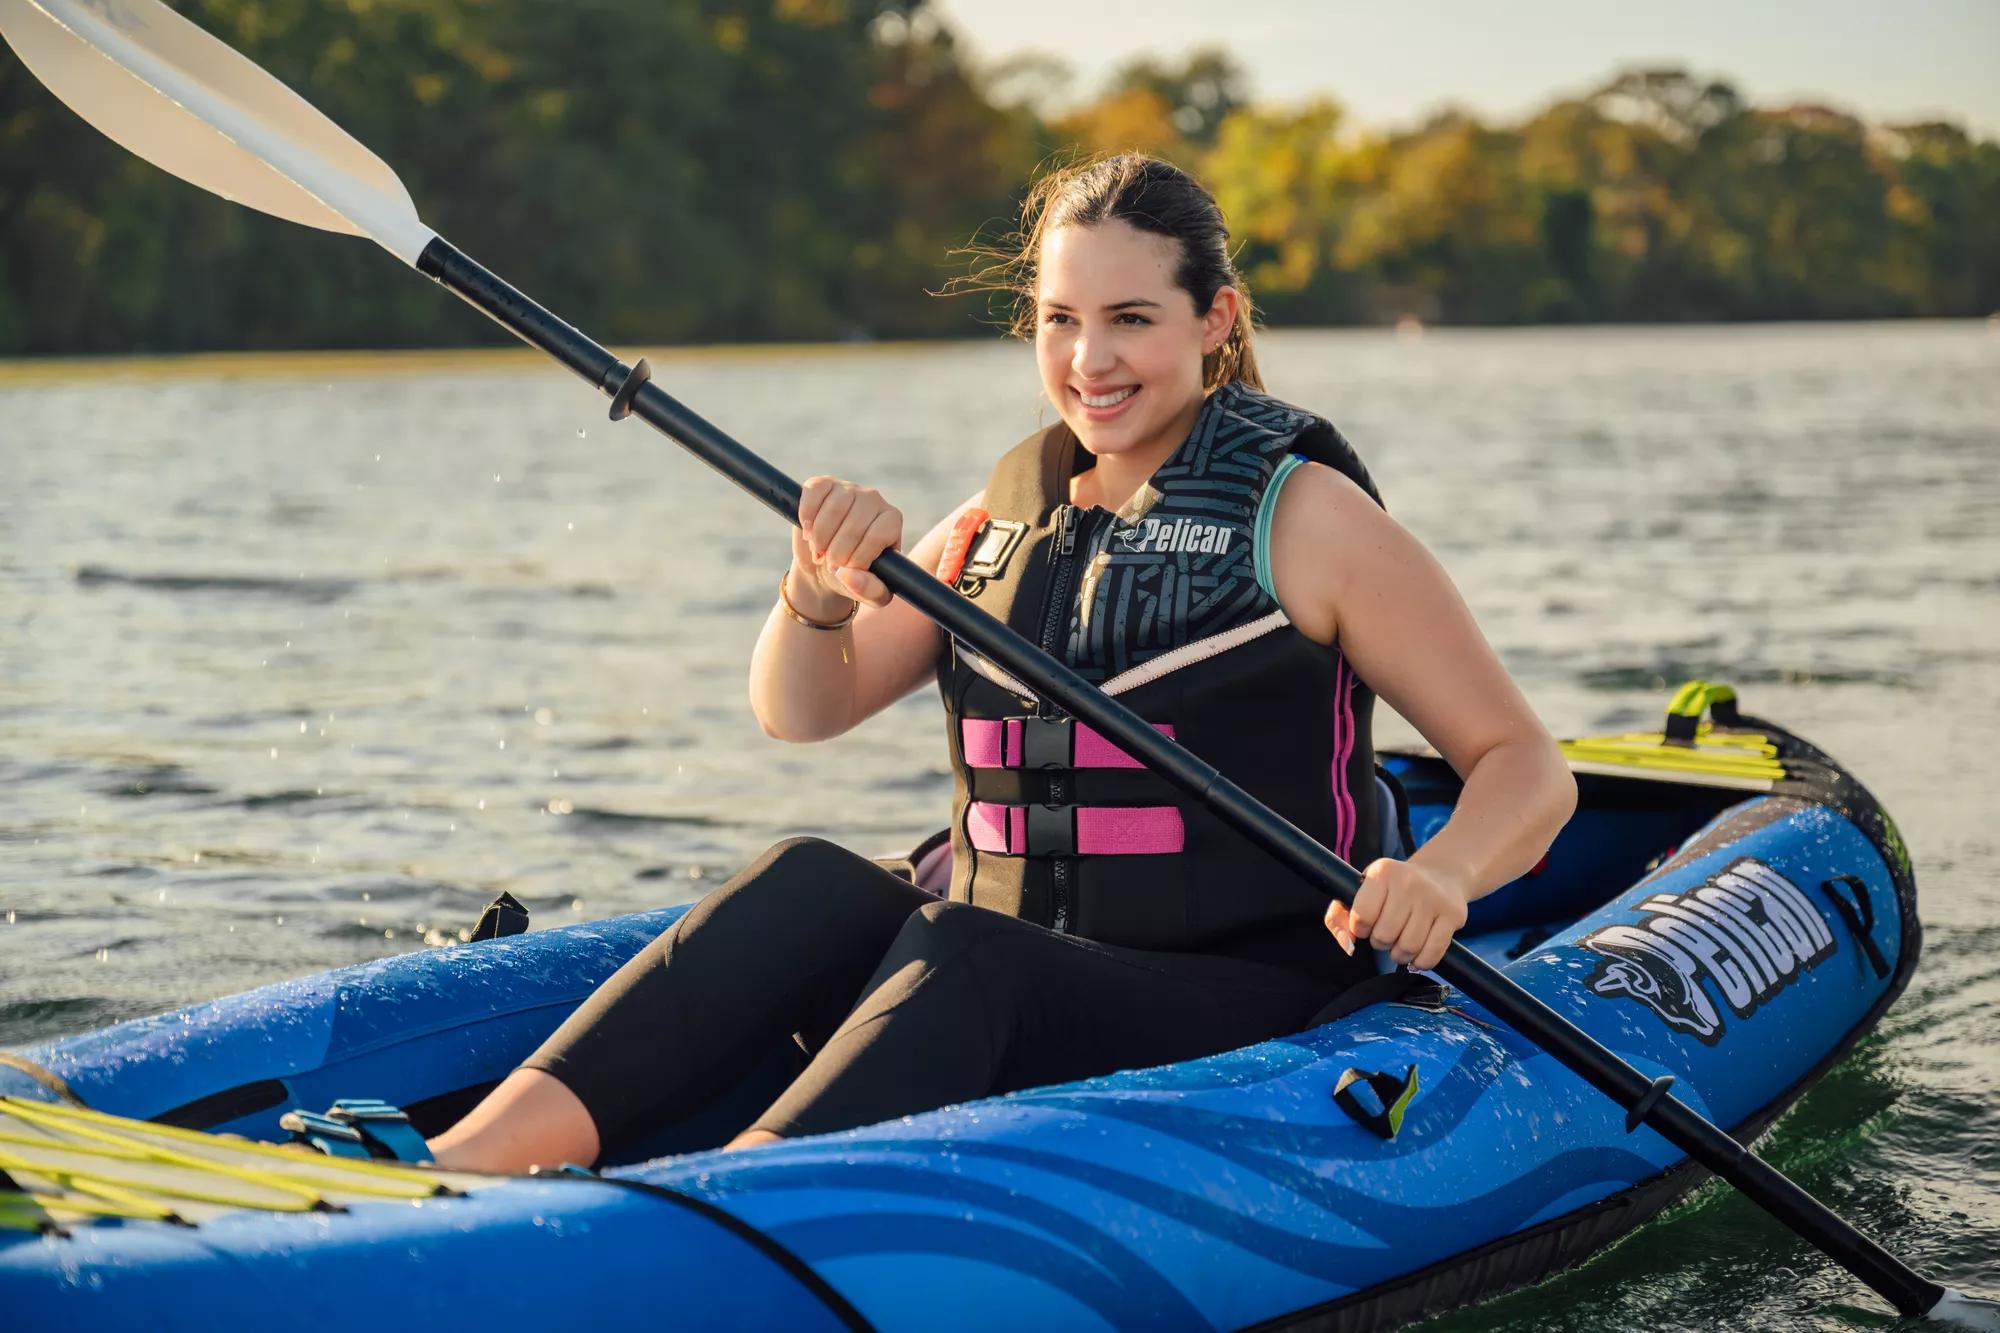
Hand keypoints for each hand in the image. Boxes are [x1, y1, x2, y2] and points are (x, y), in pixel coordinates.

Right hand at [791, 476, 901, 611]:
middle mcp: (874, 500)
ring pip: (833, 509)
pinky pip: (814, 491)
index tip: (845, 571)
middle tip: (829, 564)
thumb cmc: (854, 577)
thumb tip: (849, 574)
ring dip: (820, 538)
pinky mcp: (824, 484)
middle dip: (836, 552)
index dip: (857, 558)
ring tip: (819, 552)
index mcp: (891, 521)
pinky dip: (807, 515)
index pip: (876, 536)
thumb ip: (869, 590)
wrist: (826, 565)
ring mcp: (849, 489)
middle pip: (854, 524)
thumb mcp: (871, 594)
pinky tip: (808, 532)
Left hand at [1325, 857, 1469, 971]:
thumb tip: (1348, 946)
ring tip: (1401, 943)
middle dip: (1381, 942)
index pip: (1362, 916)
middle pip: (1385, 936)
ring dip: (1400, 955)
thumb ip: (1339, 918)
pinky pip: (1432, 954)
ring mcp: (1434, 898)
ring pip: (1408, 948)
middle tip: (1387, 934)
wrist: (1442, 875)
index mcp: (1383, 872)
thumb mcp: (1361, 891)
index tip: (1367, 923)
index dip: (1361, 928)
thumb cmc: (1393, 889)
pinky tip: (1417, 954)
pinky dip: (1421, 962)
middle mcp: (1409, 882)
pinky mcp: (1453, 915)